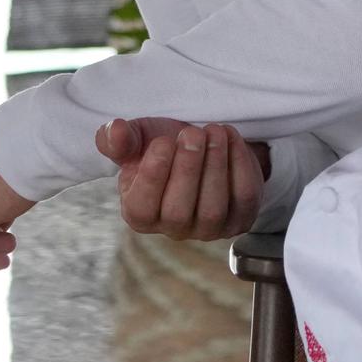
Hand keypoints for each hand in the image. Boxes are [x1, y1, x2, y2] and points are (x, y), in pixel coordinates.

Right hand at [94, 117, 269, 240]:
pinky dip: (240, 165)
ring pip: (213, 208)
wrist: (201, 148)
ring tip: (213, 132)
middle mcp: (173, 229)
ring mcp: (209, 230)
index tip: (161, 142)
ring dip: (216, 165)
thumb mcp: (135, 139)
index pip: (142, 208)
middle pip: (179, 212)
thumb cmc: (161, 146)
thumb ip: (117, 138)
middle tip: (192, 134)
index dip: (152, 176)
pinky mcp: (240, 220)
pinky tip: (230, 138)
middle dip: (188, 169)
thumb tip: (116, 132)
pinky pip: (244, 198)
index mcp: (139, 213)